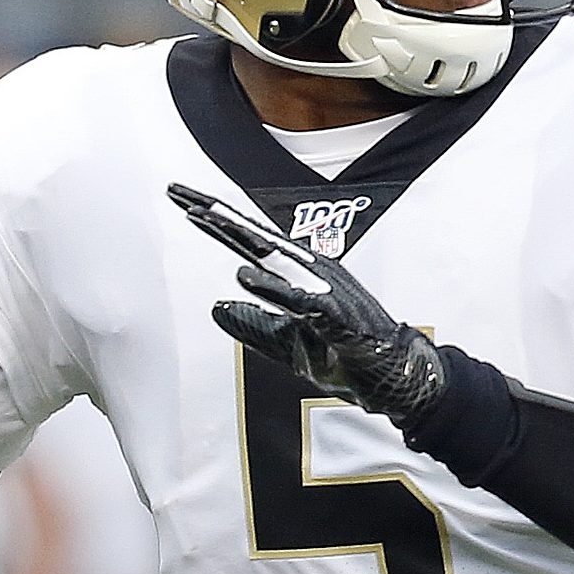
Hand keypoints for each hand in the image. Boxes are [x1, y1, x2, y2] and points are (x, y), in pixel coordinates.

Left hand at [169, 184, 445, 426]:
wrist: (395, 381)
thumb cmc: (345, 356)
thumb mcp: (287, 344)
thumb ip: (253, 325)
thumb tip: (215, 306)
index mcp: (297, 276)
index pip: (248, 243)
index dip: (214, 222)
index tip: (181, 200)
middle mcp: (309, 272)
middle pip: (254, 237)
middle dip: (216, 214)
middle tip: (179, 192)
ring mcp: (326, 291)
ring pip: (274, 256)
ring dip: (240, 235)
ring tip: (205, 215)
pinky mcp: (339, 317)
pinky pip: (301, 299)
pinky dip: (274, 287)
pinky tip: (245, 275)